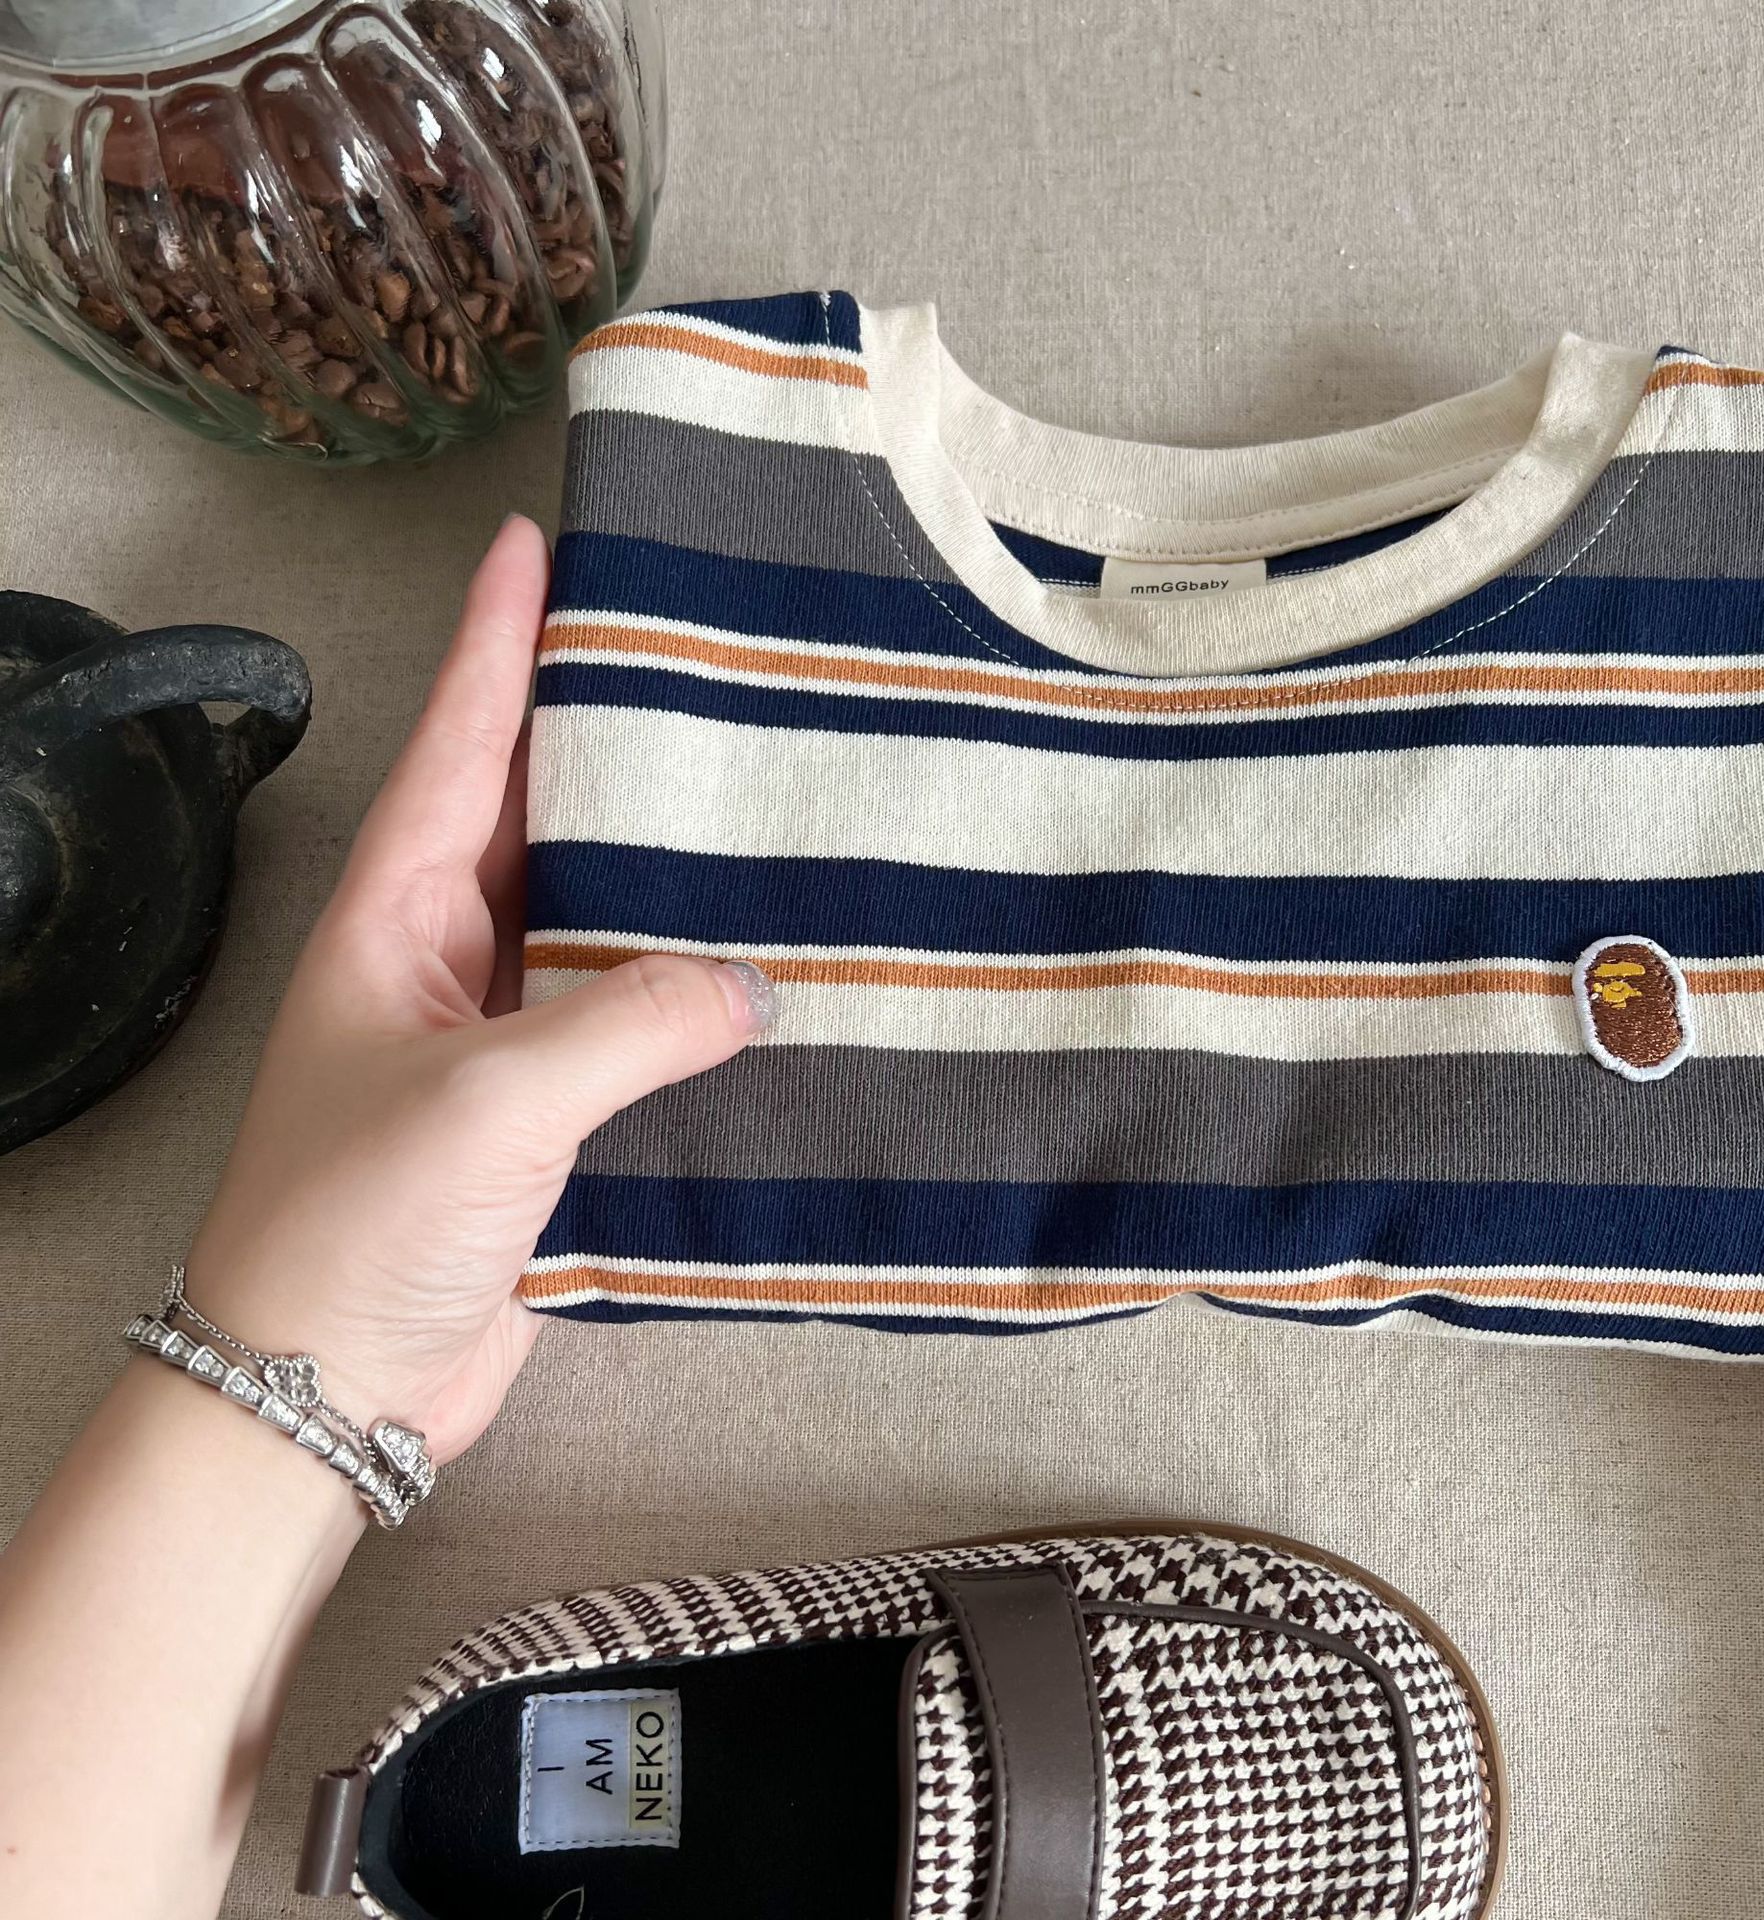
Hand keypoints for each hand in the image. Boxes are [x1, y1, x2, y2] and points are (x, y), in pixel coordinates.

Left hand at [185, 516, 771, 1464]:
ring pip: (598, 913)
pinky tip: (766, 961)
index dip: (499, 640)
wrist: (328, 1392)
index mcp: (396, 919)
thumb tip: (753, 986)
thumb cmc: (358, 1224)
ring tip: (758, 782)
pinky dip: (695, 989)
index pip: (460, 746)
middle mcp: (447, 958)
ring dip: (665, 860)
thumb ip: (627, 1024)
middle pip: (539, 811)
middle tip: (694, 644)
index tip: (537, 539)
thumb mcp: (489, 1099)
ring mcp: (501, 1036)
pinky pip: (634, 1019)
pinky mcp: (553, 1114)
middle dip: (605, 728)